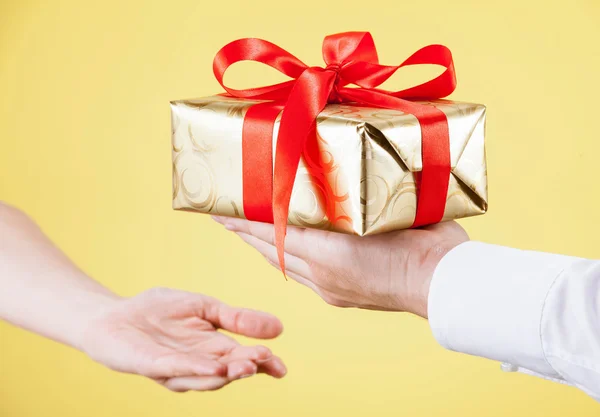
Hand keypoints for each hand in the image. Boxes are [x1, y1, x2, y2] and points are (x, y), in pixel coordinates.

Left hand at [80, 287, 285, 391]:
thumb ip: (237, 318)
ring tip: (246, 365)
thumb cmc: (159, 311)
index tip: (282, 368)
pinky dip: (196, 368)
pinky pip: (177, 368)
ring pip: (205, 376)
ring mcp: (175, 369)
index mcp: (213, 349)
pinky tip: (214, 366)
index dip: (263, 364)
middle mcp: (198, 364)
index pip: (243, 358)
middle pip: (228, 369)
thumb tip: (279, 327)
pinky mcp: (152, 366)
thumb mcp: (205, 307)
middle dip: (247, 366)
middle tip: (264, 361)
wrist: (116, 314)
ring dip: (226, 372)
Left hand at [213, 217, 467, 316]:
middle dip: (244, 231)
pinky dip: (285, 260)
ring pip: (282, 264)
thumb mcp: (389, 209)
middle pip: (270, 249)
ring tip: (245, 230)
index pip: (273, 231)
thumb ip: (358, 200)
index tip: (220, 208)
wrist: (444, 284)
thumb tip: (339, 179)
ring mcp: (327, 288)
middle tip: (223, 213)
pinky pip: (299, 275)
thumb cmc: (424, 242)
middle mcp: (321, 273)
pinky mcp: (336, 297)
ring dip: (262, 247)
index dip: (244, 220)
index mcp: (330, 251)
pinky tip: (282, 251)